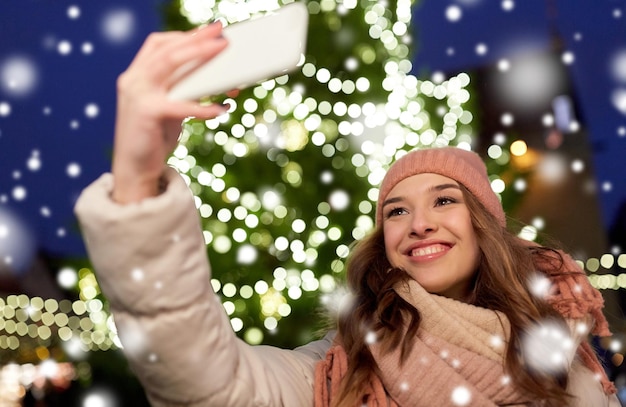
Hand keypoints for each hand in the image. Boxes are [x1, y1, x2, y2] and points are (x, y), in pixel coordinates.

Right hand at [111, 24, 230, 202]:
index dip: (184, 36)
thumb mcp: (168, 108)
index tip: (208, 32)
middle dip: (196, 38)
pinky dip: (204, 106)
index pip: (158, 44)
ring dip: (200, 56)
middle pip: (168, 50)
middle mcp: (134, 81)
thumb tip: (217, 81)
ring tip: (223, 52)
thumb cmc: (154, 137)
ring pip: (171, 65)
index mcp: (136, 76)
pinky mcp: (147, 113)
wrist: (134, 169)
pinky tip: (221, 108)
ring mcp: (138, 95)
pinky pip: (181, 104)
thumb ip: (183, 91)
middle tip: (221, 33)